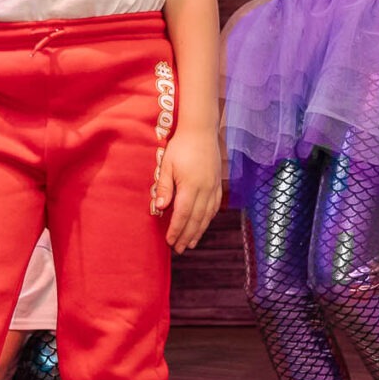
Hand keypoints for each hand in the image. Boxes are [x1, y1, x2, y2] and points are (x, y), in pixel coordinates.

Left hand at [153, 126, 223, 252]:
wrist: (201, 130)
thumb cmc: (180, 146)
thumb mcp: (167, 165)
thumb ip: (165, 187)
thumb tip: (160, 208)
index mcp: (190, 186)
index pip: (183, 214)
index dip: (176, 230)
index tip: (170, 241)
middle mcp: (205, 189)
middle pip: (196, 219)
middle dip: (186, 235)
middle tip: (178, 249)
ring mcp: (213, 187)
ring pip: (207, 215)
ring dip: (198, 231)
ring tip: (191, 243)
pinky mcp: (218, 183)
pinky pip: (214, 206)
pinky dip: (208, 218)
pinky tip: (203, 224)